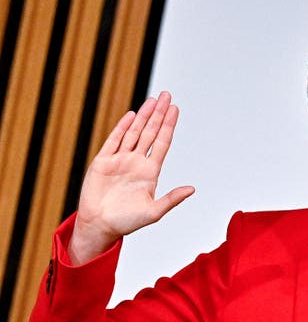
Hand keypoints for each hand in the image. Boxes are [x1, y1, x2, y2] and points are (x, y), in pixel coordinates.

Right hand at [68, 91, 194, 264]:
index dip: (169, 126)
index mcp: (150, 172)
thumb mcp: (154, 211)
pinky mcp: (103, 162)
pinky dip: (122, 128)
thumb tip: (192, 189)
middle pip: (150, 132)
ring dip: (143, 116)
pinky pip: (114, 140)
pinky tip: (132, 115)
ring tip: (153, 100)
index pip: (162, 143)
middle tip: (167, 95)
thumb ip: (172, 199)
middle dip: (159, 114)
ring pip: (134, 132)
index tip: (175, 109)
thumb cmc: (128, 221)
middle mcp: (136, 162)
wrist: (101, 226)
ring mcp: (120, 160)